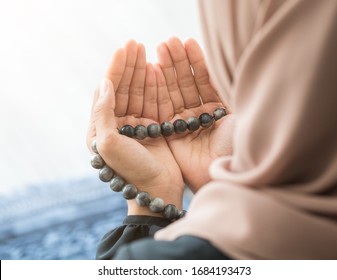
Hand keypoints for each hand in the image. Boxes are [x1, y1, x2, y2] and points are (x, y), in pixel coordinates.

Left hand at [87, 40, 183, 214]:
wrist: (157, 190)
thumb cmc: (131, 170)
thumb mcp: (109, 143)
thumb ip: (103, 113)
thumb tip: (104, 83)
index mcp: (101, 128)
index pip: (106, 92)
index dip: (115, 70)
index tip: (123, 50)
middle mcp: (117, 124)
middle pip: (122, 88)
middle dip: (129, 66)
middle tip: (136, 44)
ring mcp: (136, 125)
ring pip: (138, 93)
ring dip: (142, 73)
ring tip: (146, 52)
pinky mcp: (153, 128)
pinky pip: (153, 102)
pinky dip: (155, 87)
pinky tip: (156, 71)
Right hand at [155, 37, 233, 191]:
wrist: (230, 179)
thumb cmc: (243, 147)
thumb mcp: (244, 112)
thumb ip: (232, 88)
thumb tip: (227, 61)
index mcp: (222, 109)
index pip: (207, 80)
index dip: (198, 61)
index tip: (189, 41)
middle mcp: (204, 115)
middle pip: (188, 84)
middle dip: (179, 62)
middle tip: (169, 41)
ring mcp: (188, 125)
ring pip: (175, 93)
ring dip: (167, 71)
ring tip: (160, 48)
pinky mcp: (173, 135)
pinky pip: (164, 109)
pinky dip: (158, 91)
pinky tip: (153, 71)